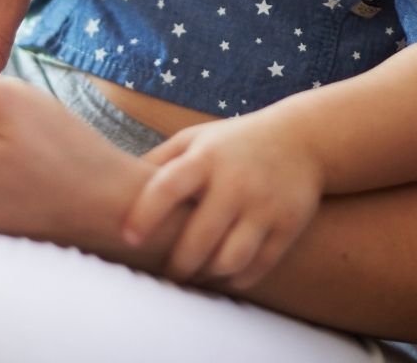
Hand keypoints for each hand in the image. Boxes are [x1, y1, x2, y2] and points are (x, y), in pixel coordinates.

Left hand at [122, 115, 324, 289]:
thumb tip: (113, 188)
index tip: (128, 239)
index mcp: (207, 157)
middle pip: (199, 237)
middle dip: (176, 265)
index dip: (145, 215)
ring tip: (196, 275)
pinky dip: (236, 278)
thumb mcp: (196, 139)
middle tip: (165, 275)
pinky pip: (258, 266)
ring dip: (207, 275)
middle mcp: (236, 181)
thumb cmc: (233, 143)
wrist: (303, 139)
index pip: (168, 186)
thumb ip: (159, 162)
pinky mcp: (288, 225)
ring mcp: (265, 205)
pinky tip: (223, 275)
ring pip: (229, 259)